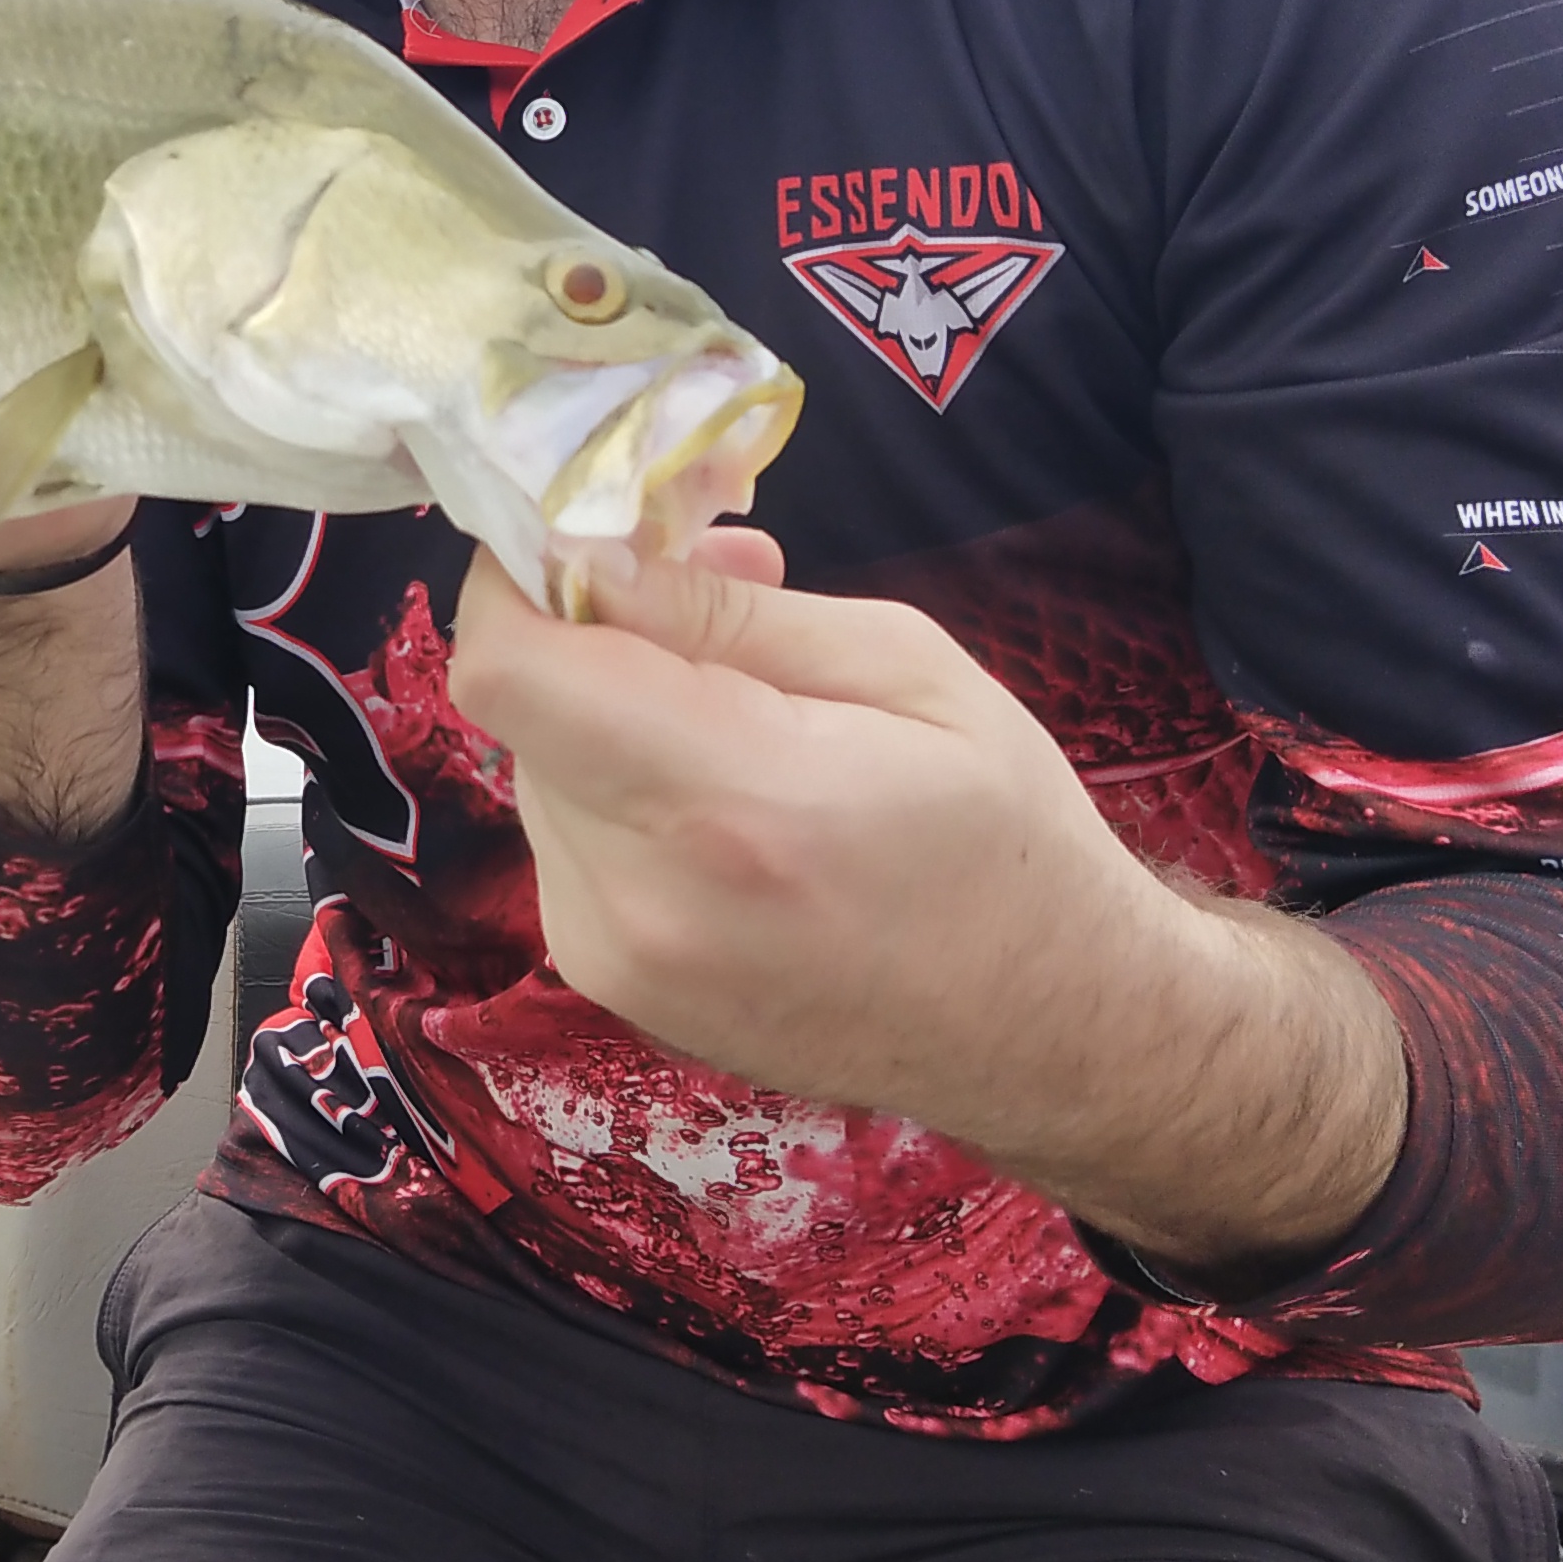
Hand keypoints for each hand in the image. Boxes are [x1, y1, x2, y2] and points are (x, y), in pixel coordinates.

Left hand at [447, 540, 1404, 1272]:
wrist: (1052, 1032)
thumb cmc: (1008, 833)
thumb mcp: (904, 667)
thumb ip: (726, 610)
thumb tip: (587, 548)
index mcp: (727, 802)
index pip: (511, 669)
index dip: (522, 575)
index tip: (601, 529)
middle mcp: (641, 896)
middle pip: (529, 708)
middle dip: (601, 629)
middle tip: (727, 588)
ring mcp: (615, 958)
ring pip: (543, 766)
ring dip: (615, 708)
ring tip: (754, 699)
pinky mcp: (612, 984)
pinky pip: (570, 835)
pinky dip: (624, 786)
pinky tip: (731, 787)